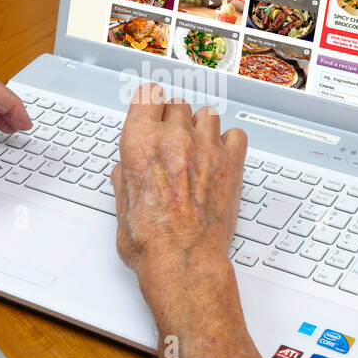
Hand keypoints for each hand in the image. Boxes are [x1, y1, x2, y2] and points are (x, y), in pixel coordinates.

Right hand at [111, 83, 247, 325]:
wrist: (183, 262)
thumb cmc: (151, 241)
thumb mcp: (121, 206)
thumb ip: (125, 177)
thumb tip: (126, 169)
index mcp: (140, 141)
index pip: (148, 95)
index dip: (150, 104)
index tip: (152, 110)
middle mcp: (173, 137)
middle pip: (178, 104)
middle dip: (174, 121)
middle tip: (173, 143)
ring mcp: (205, 147)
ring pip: (207, 115)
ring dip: (201, 129)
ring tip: (198, 151)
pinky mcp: (231, 162)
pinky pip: (236, 134)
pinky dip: (229, 143)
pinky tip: (220, 158)